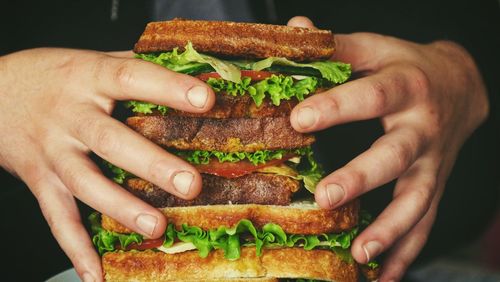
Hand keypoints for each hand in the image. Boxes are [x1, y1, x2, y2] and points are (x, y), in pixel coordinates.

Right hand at [0, 48, 214, 280]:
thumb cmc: (54, 76)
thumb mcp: (91, 60)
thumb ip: (134, 65)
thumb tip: (191, 66)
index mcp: (90, 78)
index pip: (132, 78)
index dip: (168, 88)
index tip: (206, 100)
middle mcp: (71, 116)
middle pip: (111, 141)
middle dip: (152, 164)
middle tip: (191, 184)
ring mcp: (53, 152)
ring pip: (86, 183)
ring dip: (121, 208)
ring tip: (157, 227)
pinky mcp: (41, 181)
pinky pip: (57, 218)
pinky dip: (76, 248)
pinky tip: (96, 274)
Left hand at [288, 17, 488, 280]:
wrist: (460, 85)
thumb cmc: (404, 67)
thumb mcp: (374, 48)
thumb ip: (334, 45)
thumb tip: (292, 29)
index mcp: (404, 85)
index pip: (370, 95)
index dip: (336, 106)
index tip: (299, 119)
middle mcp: (421, 127)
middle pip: (395, 155)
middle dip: (362, 177)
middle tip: (326, 196)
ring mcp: (432, 162)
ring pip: (416, 199)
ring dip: (390, 229)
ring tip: (360, 252)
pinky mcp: (435, 186)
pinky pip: (425, 224)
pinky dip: (406, 253)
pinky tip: (384, 277)